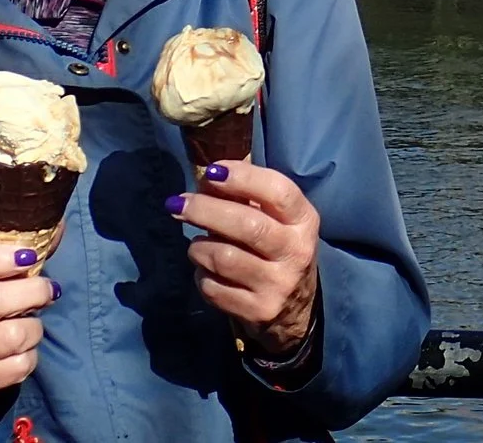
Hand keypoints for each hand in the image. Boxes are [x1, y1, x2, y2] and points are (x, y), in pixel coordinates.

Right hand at [0, 244, 60, 403]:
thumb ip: (16, 253)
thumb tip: (56, 227)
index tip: (29, 256)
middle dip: (29, 293)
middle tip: (48, 290)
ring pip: (5, 337)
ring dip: (33, 328)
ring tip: (33, 324)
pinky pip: (14, 368)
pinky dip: (29, 357)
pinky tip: (23, 351)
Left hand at [169, 161, 320, 357]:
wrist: (295, 308)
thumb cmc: (276, 248)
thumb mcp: (274, 219)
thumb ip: (245, 196)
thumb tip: (205, 181)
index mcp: (304, 220)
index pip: (278, 192)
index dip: (243, 178)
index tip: (211, 173)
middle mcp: (296, 252)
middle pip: (247, 225)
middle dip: (205, 210)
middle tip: (178, 204)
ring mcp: (278, 285)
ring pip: (223, 258)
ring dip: (199, 246)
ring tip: (197, 244)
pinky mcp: (258, 311)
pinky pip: (213, 288)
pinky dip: (201, 275)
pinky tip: (207, 271)